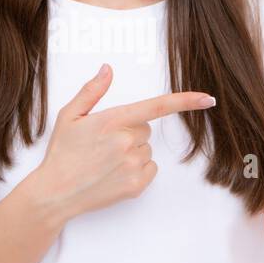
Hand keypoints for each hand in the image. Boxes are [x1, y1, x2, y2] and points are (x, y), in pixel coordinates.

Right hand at [26, 63, 215, 223]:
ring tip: (105, 162)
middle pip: (145, 129)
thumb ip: (92, 91)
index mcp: (112, 120)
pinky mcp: (136, 185)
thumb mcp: (70, 115)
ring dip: (132, 152)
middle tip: (104, 144)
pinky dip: (137, 170)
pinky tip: (113, 173)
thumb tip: (107, 69)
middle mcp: (126, 141)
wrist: (55, 192)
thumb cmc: (62, 153)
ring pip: (146, 150)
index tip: (208, 99)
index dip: (186, 101)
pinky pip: (150, 169)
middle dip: (129, 132)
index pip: (156, 106)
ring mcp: (133, 165)